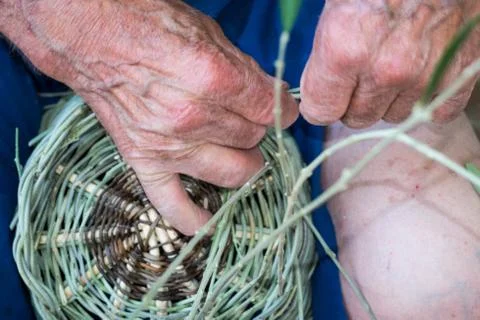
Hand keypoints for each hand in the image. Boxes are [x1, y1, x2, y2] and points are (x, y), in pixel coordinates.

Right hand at [9, 0, 297, 234]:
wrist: (90, 34)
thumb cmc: (147, 22)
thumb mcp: (207, 32)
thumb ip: (244, 70)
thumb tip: (270, 95)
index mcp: (213, 79)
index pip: (270, 110)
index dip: (281, 107)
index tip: (279, 105)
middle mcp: (192, 119)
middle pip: (253, 139)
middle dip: (258, 128)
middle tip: (249, 117)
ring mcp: (168, 147)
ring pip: (234, 172)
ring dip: (244, 162)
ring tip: (239, 149)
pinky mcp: (145, 161)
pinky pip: (173, 205)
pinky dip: (194, 219)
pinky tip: (210, 222)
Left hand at [300, 0, 479, 127]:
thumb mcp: (335, 8)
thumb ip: (325, 56)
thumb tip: (317, 89)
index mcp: (345, 49)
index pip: (321, 111)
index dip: (320, 102)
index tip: (324, 95)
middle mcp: (385, 70)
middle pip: (356, 118)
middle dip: (352, 101)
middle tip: (359, 75)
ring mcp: (424, 75)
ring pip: (393, 116)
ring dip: (388, 99)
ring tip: (392, 65)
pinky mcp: (458, 74)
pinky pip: (435, 112)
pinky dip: (425, 99)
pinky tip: (419, 77)